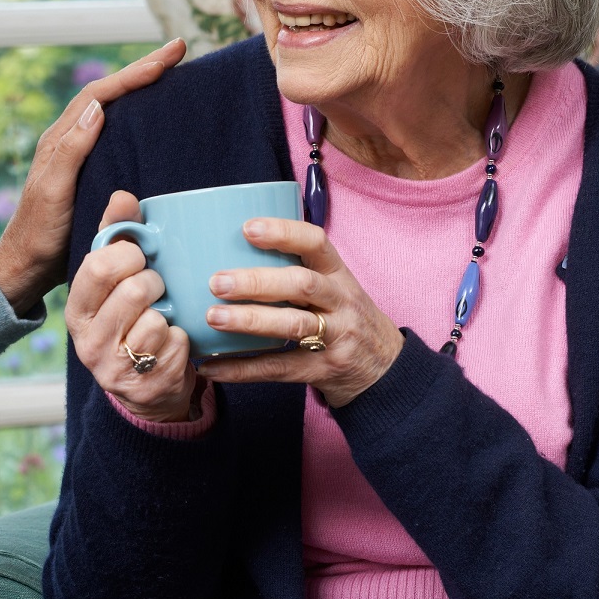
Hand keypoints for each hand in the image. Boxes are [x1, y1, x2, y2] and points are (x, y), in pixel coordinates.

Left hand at [0, 40, 186, 312]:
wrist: (28, 265)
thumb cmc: (39, 232)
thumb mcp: (53, 191)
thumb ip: (71, 150)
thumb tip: (97, 107)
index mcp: (61, 138)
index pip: (101, 93)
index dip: (135, 72)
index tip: (168, 56)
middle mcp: (70, 139)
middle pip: (110, 93)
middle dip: (143, 69)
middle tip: (177, 51)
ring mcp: (79, 154)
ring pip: (114, 110)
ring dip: (140, 88)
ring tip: (171, 73)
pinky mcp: (90, 171)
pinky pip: (117, 133)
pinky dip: (137, 118)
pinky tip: (156, 121)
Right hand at [62, 192, 200, 422]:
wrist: (144, 387)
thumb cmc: (128, 318)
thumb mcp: (114, 280)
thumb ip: (116, 235)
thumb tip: (123, 196)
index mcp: (76, 310)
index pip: (98, 266)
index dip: (128, 256)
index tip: (138, 259)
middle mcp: (88, 342)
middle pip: (134, 290)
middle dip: (154, 283)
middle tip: (155, 289)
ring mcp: (115, 368)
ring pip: (157, 320)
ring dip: (168, 315)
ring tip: (161, 318)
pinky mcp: (145, 386)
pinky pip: (177, 345)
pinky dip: (182, 340)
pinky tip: (170, 345)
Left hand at [197, 215, 404, 407]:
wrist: (385, 369)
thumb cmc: (345, 318)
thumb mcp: (334, 287)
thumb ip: (296, 270)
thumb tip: (229, 252)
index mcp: (338, 274)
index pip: (316, 243)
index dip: (283, 233)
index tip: (246, 228)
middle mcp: (341, 302)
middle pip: (301, 285)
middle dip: (256, 281)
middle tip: (216, 281)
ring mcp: (336, 337)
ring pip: (293, 325)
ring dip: (250, 321)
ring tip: (213, 318)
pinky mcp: (324, 370)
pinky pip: (280, 369)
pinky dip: (243, 369)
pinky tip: (213, 367)